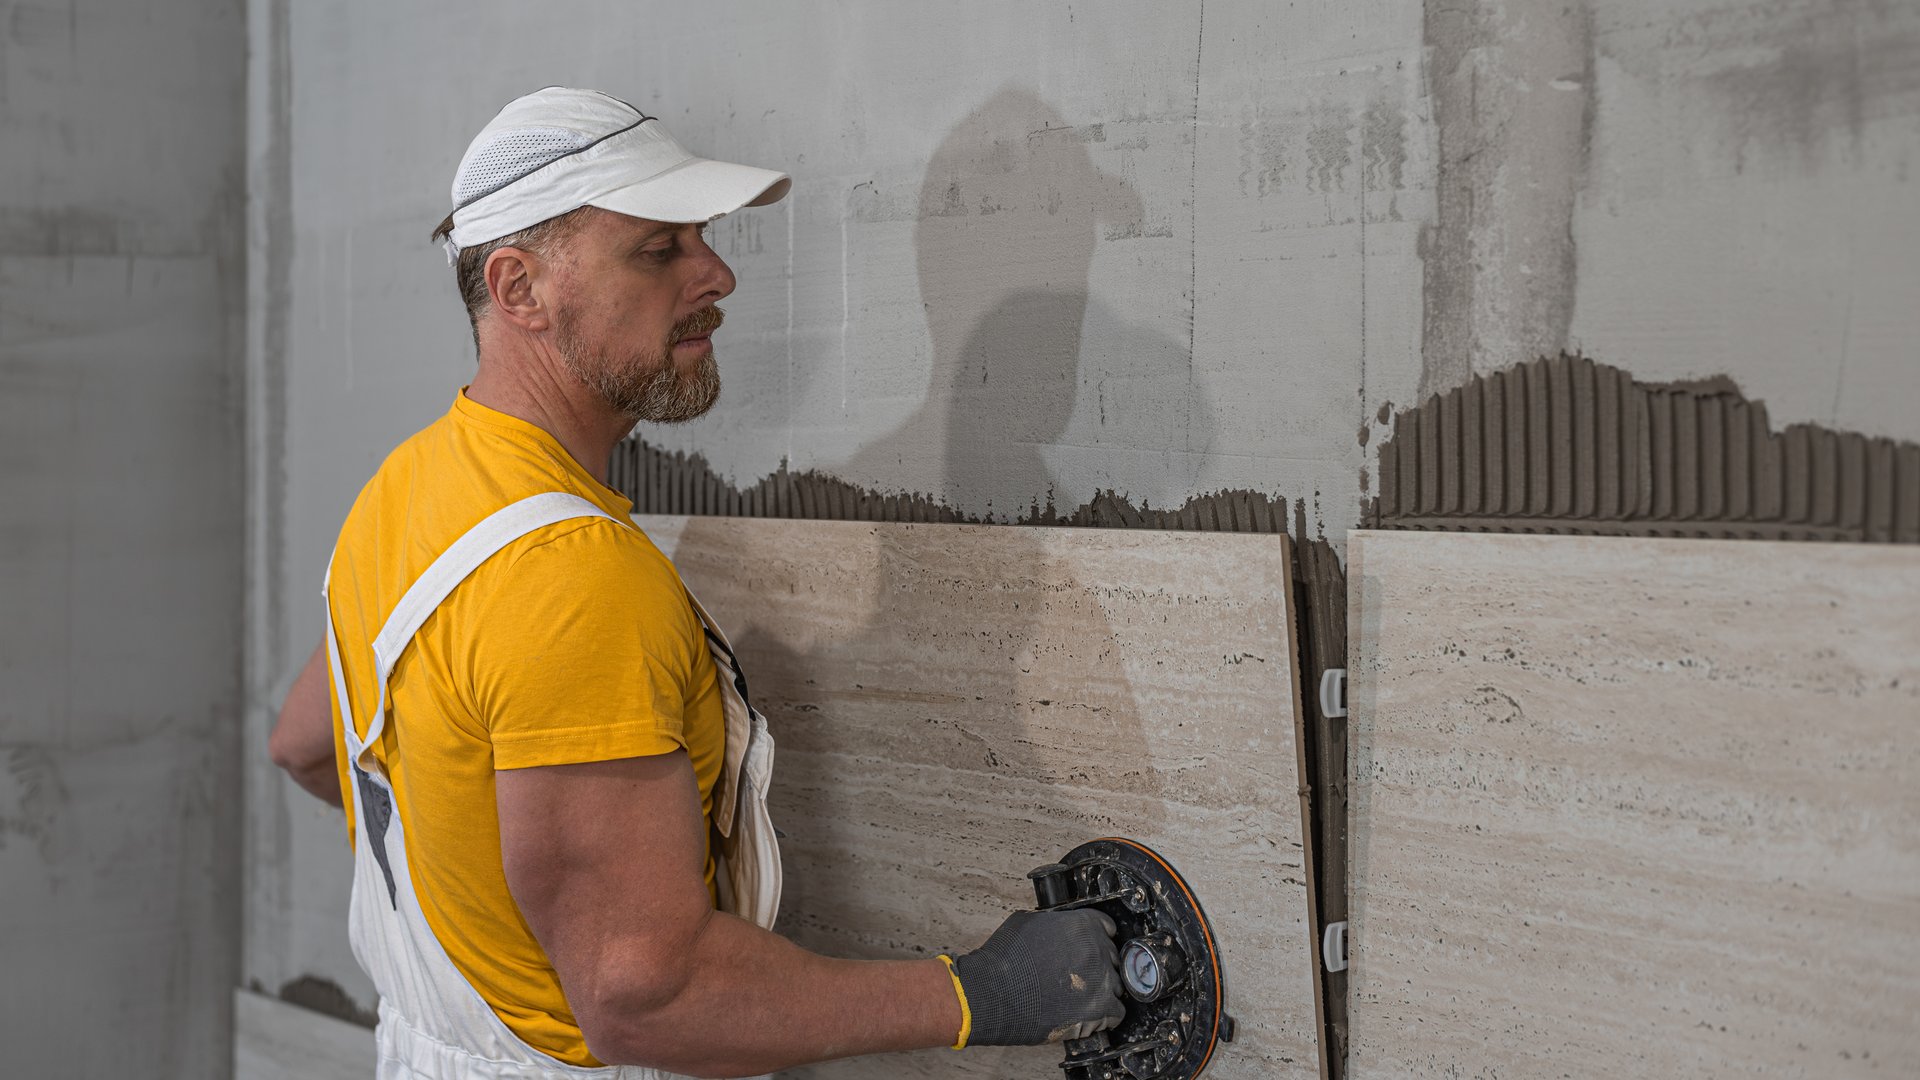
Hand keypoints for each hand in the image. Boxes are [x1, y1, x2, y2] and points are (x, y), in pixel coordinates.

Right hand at [948, 909, 1124, 1046]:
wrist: (992, 992)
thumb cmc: (1004, 959)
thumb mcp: (1028, 922)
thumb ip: (1056, 922)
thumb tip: (1062, 926)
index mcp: (1082, 924)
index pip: (1106, 928)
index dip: (1096, 941)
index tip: (1089, 951)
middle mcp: (1096, 949)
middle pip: (1111, 957)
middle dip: (1097, 967)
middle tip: (1078, 977)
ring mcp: (1101, 979)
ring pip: (1116, 985)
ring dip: (1101, 991)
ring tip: (1078, 998)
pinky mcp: (1099, 1009)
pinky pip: (1117, 1013)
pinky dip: (1105, 1017)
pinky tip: (1087, 1015)